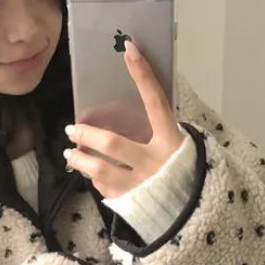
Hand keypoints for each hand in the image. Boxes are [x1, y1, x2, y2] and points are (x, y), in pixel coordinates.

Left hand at [63, 39, 184, 199]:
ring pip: (99, 170)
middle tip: (72, 129)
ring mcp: (142, 185)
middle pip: (112, 143)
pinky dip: (95, 180)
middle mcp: (156, 163)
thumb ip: (158, 131)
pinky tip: (92, 174)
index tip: (129, 50)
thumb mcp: (179, 148)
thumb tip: (131, 109)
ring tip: (70, 153)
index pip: (156, 102)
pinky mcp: (131, 203)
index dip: (143, 76)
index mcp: (173, 142)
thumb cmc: (184, 173)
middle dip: (87, 134)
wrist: (194, 214)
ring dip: (80, 160)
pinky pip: (104, 188)